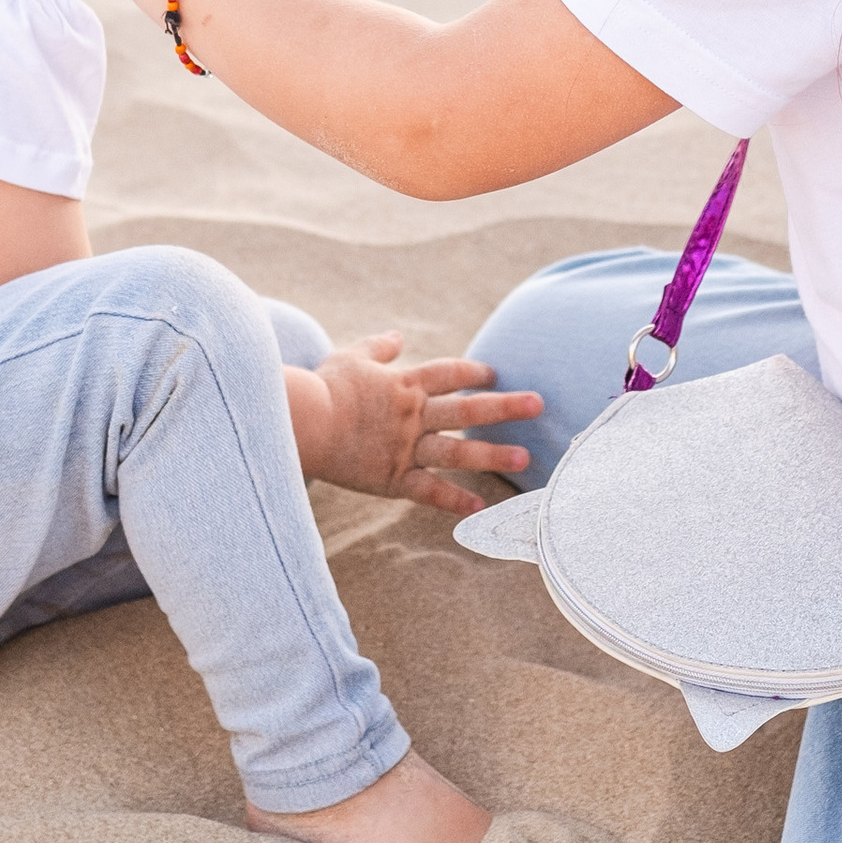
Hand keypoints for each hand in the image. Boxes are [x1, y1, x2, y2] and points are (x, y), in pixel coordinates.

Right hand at [288, 338, 541, 519]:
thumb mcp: (350, 357)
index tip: (495, 374)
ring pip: (458, 452)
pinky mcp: (392, 478)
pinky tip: (480, 506)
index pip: (449, 373)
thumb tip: (397, 336)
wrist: (301, 423)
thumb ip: (377, 347)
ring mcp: (405, 448)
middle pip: (467, 409)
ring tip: (526, 458)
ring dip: (493, 455)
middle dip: (505, 407)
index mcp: (404, 384)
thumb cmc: (321, 388)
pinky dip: (454, 500)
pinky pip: (429, 491)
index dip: (474, 372)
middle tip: (539, 403)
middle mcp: (413, 415)